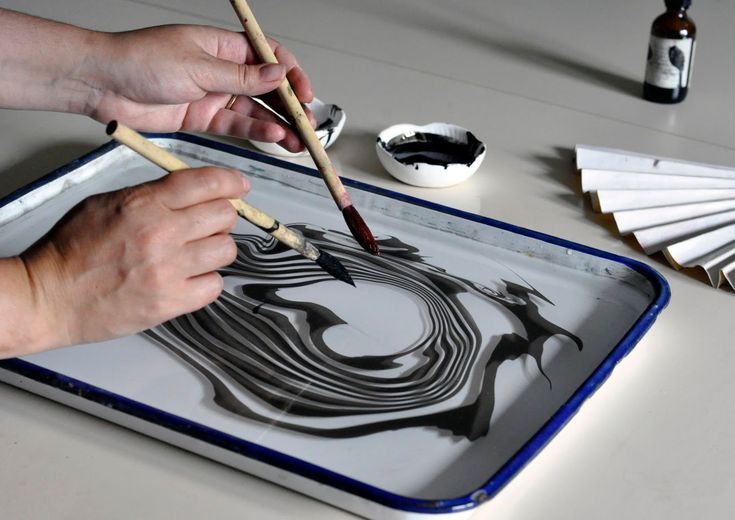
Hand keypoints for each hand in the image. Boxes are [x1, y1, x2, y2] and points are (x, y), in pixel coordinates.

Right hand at [16, 167, 246, 352]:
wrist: (50, 297)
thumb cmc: (72, 250)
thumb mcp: (106, 204)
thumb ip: (151, 196)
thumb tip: (192, 191)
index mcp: (144, 204)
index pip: (205, 183)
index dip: (229, 182)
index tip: (239, 186)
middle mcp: (161, 234)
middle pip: (224, 216)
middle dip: (222, 216)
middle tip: (207, 224)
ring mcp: (168, 271)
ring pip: (226, 250)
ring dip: (215, 249)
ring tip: (193, 254)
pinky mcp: (170, 302)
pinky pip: (215, 286)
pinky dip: (206, 282)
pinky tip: (187, 279)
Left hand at [89, 25, 314, 151]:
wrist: (103, 85)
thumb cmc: (139, 60)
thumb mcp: (196, 66)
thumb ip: (240, 76)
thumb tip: (277, 74)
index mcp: (222, 46)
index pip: (268, 57)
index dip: (291, 75)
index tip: (305, 94)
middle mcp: (221, 70)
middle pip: (266, 88)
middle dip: (289, 107)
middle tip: (307, 125)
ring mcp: (213, 94)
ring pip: (255, 111)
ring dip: (277, 125)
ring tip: (296, 140)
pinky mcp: (203, 117)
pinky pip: (236, 125)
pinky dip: (255, 131)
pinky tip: (272, 137)